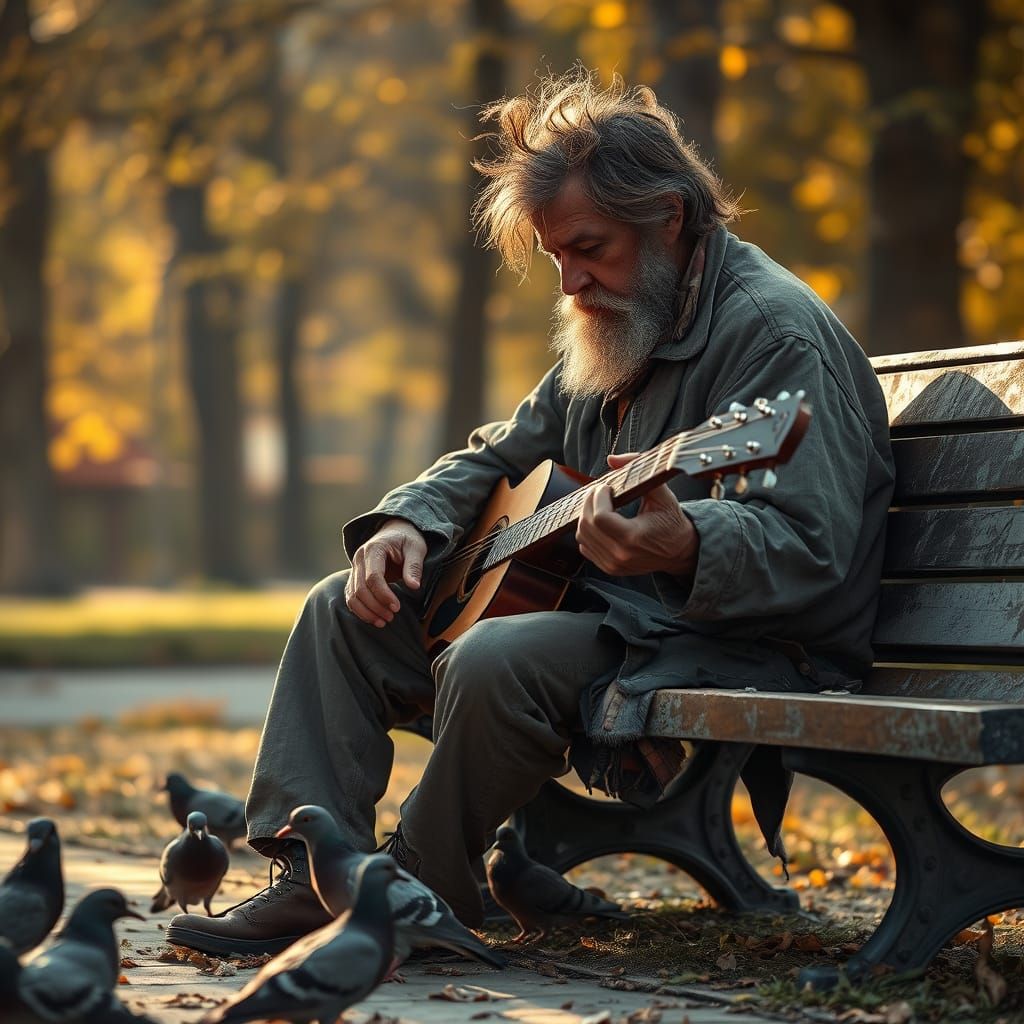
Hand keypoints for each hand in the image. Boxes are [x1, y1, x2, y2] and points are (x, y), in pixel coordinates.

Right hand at [345, 518, 427, 626]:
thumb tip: (414, 586)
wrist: (395, 531)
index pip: (373, 577)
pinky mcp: (355, 577)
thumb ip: (414, 566)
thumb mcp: (416, 548)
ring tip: (384, 621)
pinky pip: (351, 597)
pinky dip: (360, 610)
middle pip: (360, 589)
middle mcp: (359, 558)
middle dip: (375, 606)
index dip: (384, 595)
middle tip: (392, 616)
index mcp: (374, 549)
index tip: (397, 607)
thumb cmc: (407, 539)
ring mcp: (354, 568)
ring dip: (366, 611)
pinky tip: (374, 618)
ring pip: (352, 595)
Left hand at [576, 452, 698, 577]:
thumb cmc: (671, 521)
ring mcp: (613, 564)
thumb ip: (639, 470)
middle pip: (587, 525)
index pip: (600, 517)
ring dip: (586, 515)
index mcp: (633, 537)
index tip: (607, 487)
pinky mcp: (609, 568)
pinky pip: (585, 546)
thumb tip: (612, 459)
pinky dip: (588, 531)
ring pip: (582, 535)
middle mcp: (620, 555)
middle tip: (600, 492)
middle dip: (589, 502)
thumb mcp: (662, 494)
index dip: (598, 497)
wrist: (679, 551)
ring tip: (600, 504)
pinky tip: (601, 521)